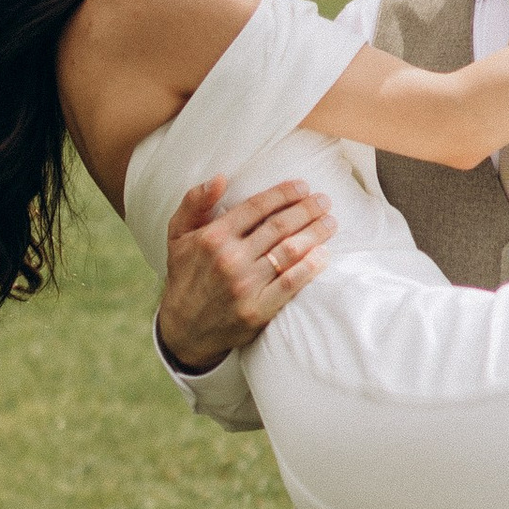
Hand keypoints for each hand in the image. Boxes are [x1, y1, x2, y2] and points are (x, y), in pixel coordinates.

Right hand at [155, 173, 333, 370]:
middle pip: (279, 226)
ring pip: (289, 251)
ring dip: (315, 233)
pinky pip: (291, 283)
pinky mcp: (258, 309)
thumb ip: (195, 202)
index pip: (256, 207)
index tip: (302, 187)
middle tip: (324, 201)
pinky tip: (324, 254)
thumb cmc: (185, 276)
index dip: (283, 194)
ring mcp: (245, 285)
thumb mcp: (178, 235)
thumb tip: (220, 178)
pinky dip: (310, 266)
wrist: (184, 329)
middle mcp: (230, 259)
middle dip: (306, 210)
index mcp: (213, 237)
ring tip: (330, 222)